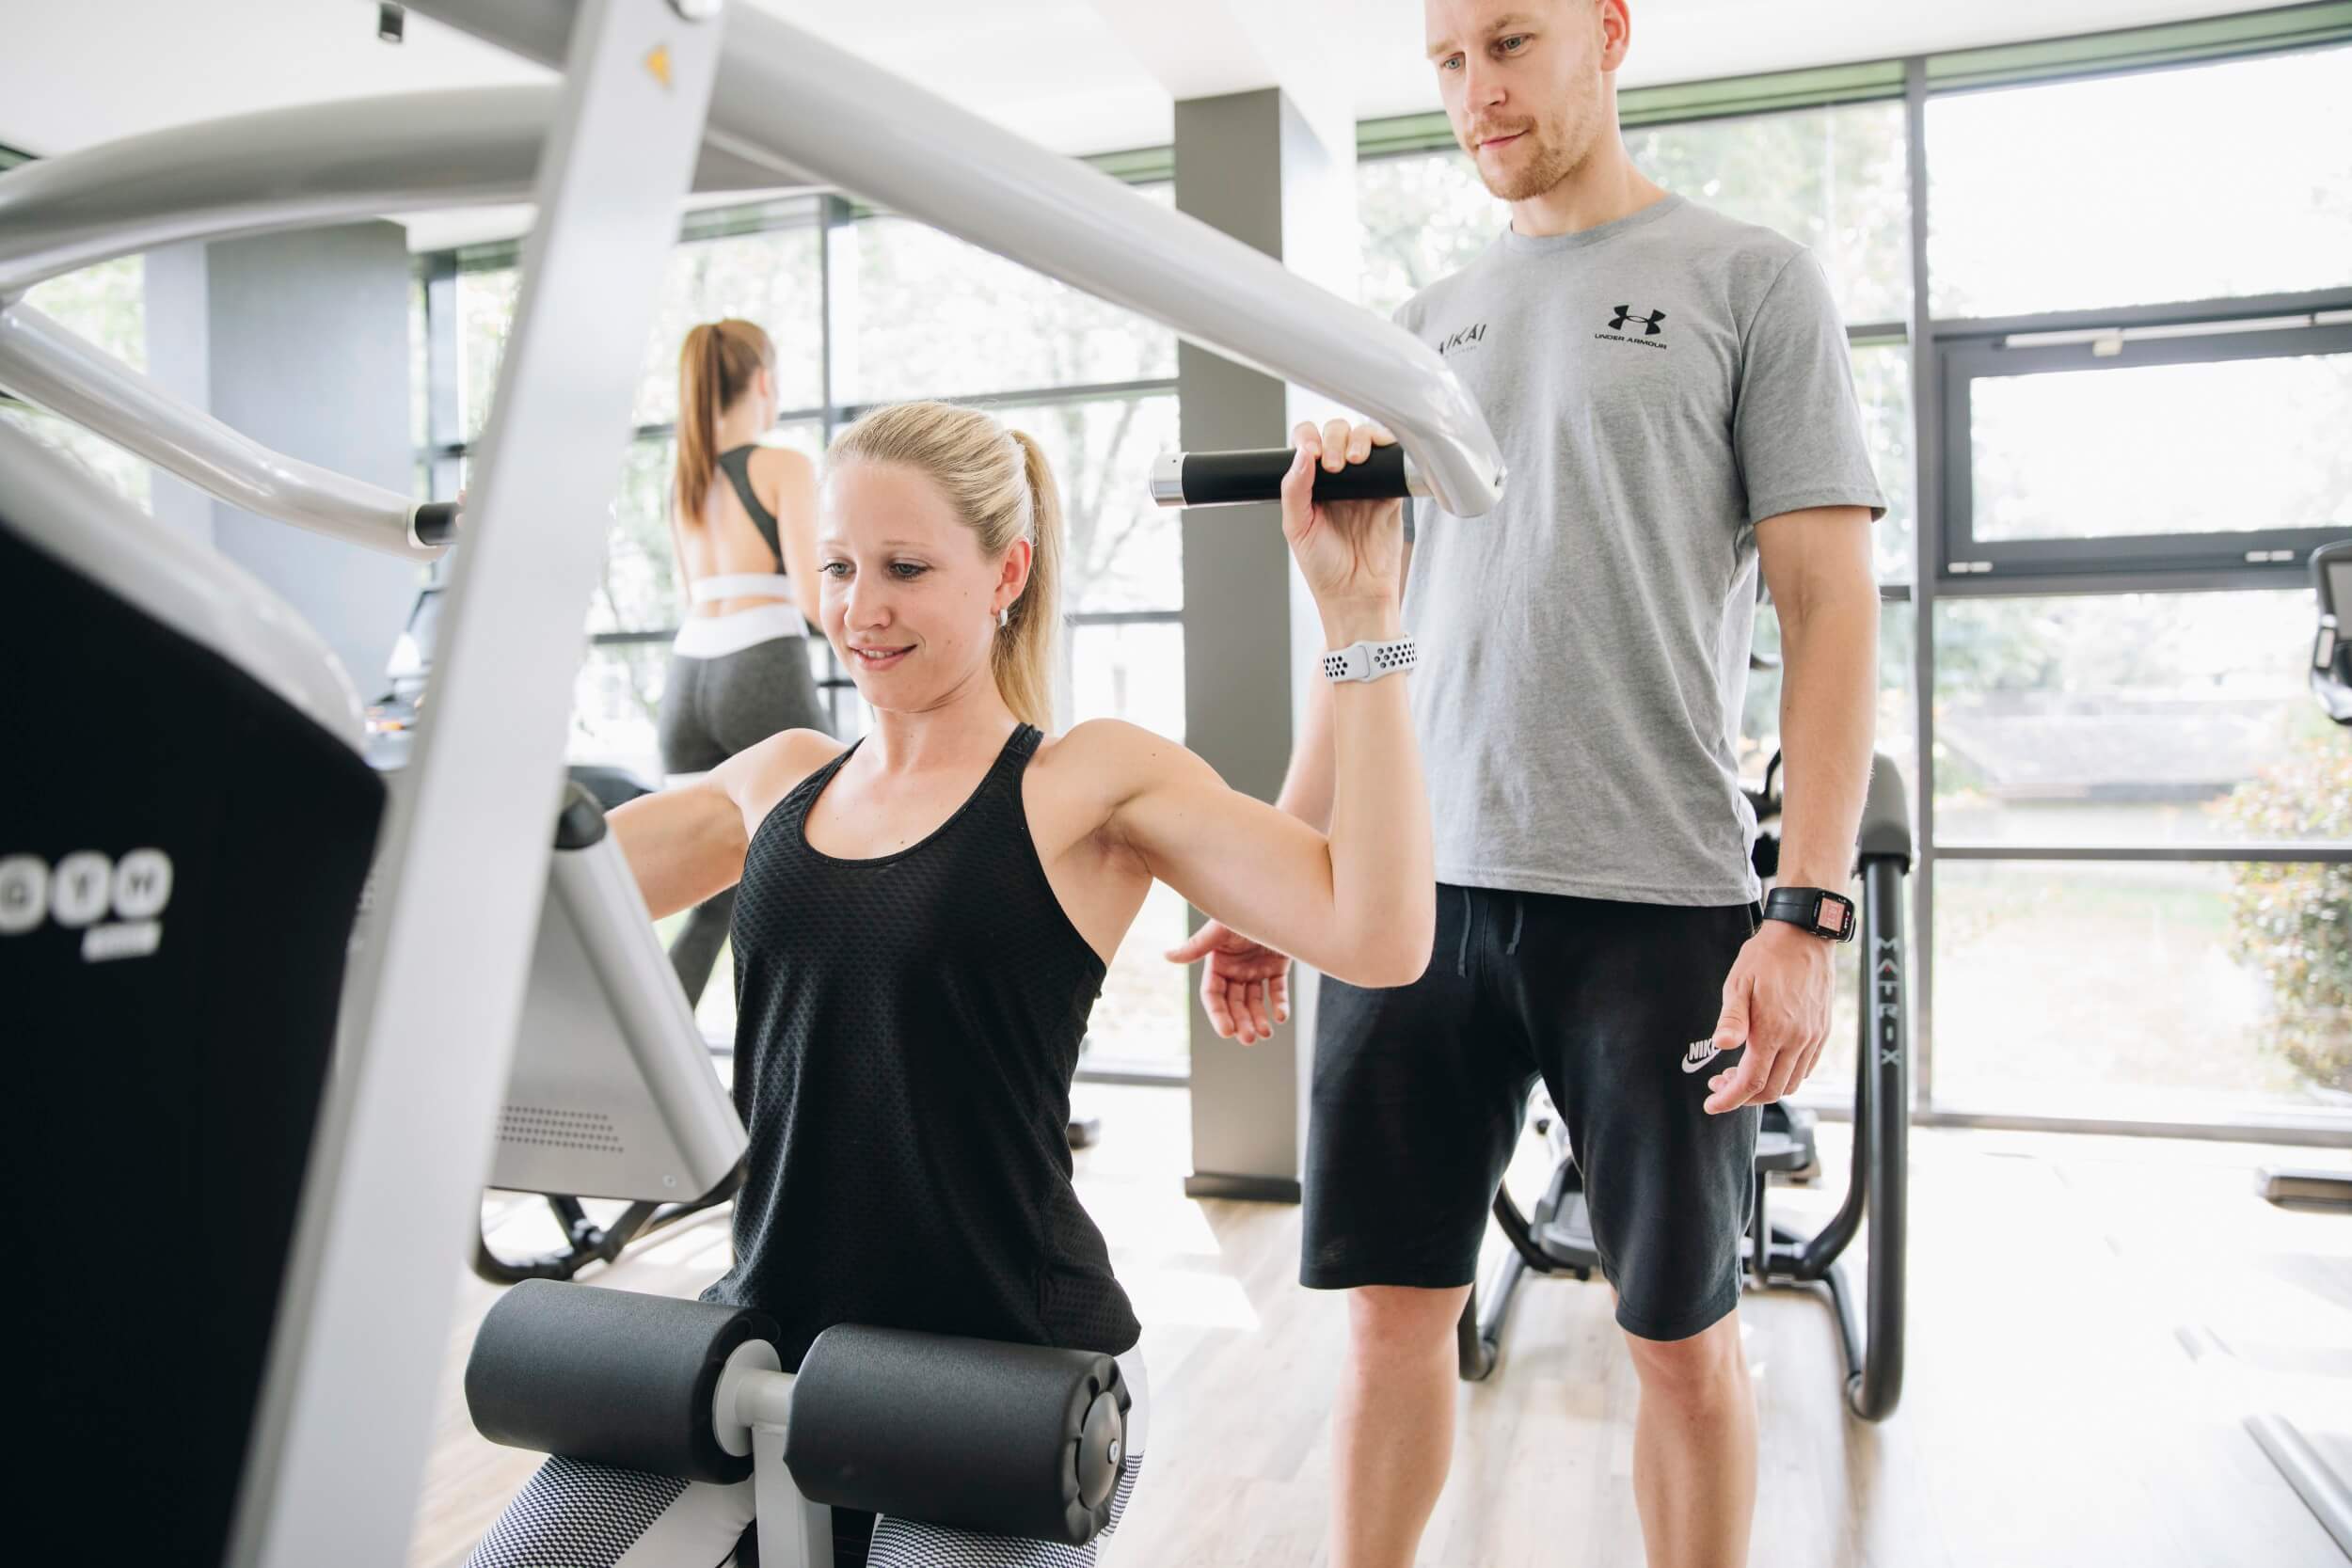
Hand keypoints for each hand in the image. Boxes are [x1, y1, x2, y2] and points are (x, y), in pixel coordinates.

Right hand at [1166, 919, 1292, 1045]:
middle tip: (1249, 1039)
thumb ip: (1197, 946)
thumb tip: (1167, 956)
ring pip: (1255, 1001)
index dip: (1218, 1014)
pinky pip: (1277, 990)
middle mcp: (1235, 969)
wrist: (1278, 899)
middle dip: (1241, 1022)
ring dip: (1259, 1018)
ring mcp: (1256, 969)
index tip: (1228, 1032)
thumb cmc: (1244, 908)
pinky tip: (1281, 1016)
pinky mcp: (1276, 967)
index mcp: (1217, 962)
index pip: (1213, 995)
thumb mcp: (1221, 929)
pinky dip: (1279, 1004)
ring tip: (1265, 1033)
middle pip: (1234, 1003)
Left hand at [1282, 419, 1403, 617]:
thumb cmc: (1323, 567)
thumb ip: (1294, 489)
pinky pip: (1393, 458)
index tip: (1313, 454)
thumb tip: (1303, 453)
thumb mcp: (1297, 527)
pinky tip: (1378, 455)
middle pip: (1338, 432)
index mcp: (1312, 484)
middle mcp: (1340, 478)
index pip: (1309, 442)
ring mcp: (1366, 482)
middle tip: (1335, 467)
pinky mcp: (1390, 490)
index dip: (1310, 438)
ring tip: (1355, 461)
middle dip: (1335, 439)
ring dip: (1360, 438)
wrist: (1356, 592)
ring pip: (1365, 437)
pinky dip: (1388, 446)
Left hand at [1702, 921, 1833, 1114]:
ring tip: (1740, 1074)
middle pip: (1771, 1090)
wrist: (1804, 936)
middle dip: (1742, 1096)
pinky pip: (1805, 1069)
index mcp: (1773, 1030)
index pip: (1751, 1081)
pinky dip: (1784, 1076)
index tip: (1712, 1104)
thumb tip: (1722, 1046)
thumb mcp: (1739, 983)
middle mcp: (1798, 1039)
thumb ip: (1731, 1018)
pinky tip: (1767, 1063)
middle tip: (1720, 1084)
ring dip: (1764, 1088)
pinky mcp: (1822, 1032)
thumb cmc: (1767, 957)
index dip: (1729, 1099)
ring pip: (1790, 1083)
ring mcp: (1813, 1038)